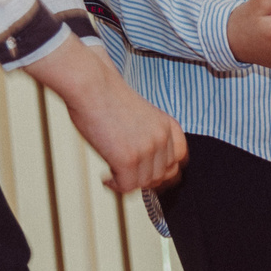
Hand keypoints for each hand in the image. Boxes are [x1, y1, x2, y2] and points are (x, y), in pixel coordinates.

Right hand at [28, 38, 186, 193]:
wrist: (91, 84)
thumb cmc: (106, 94)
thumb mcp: (141, 114)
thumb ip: (149, 134)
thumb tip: (143, 159)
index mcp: (168, 125)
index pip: (179, 158)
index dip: (165, 170)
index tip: (150, 174)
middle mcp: (162, 138)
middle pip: (163, 174)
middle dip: (146, 179)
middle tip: (127, 176)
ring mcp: (147, 150)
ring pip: (145, 183)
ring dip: (128, 182)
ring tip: (112, 175)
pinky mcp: (128, 159)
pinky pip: (127, 186)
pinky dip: (115, 186)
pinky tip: (106, 178)